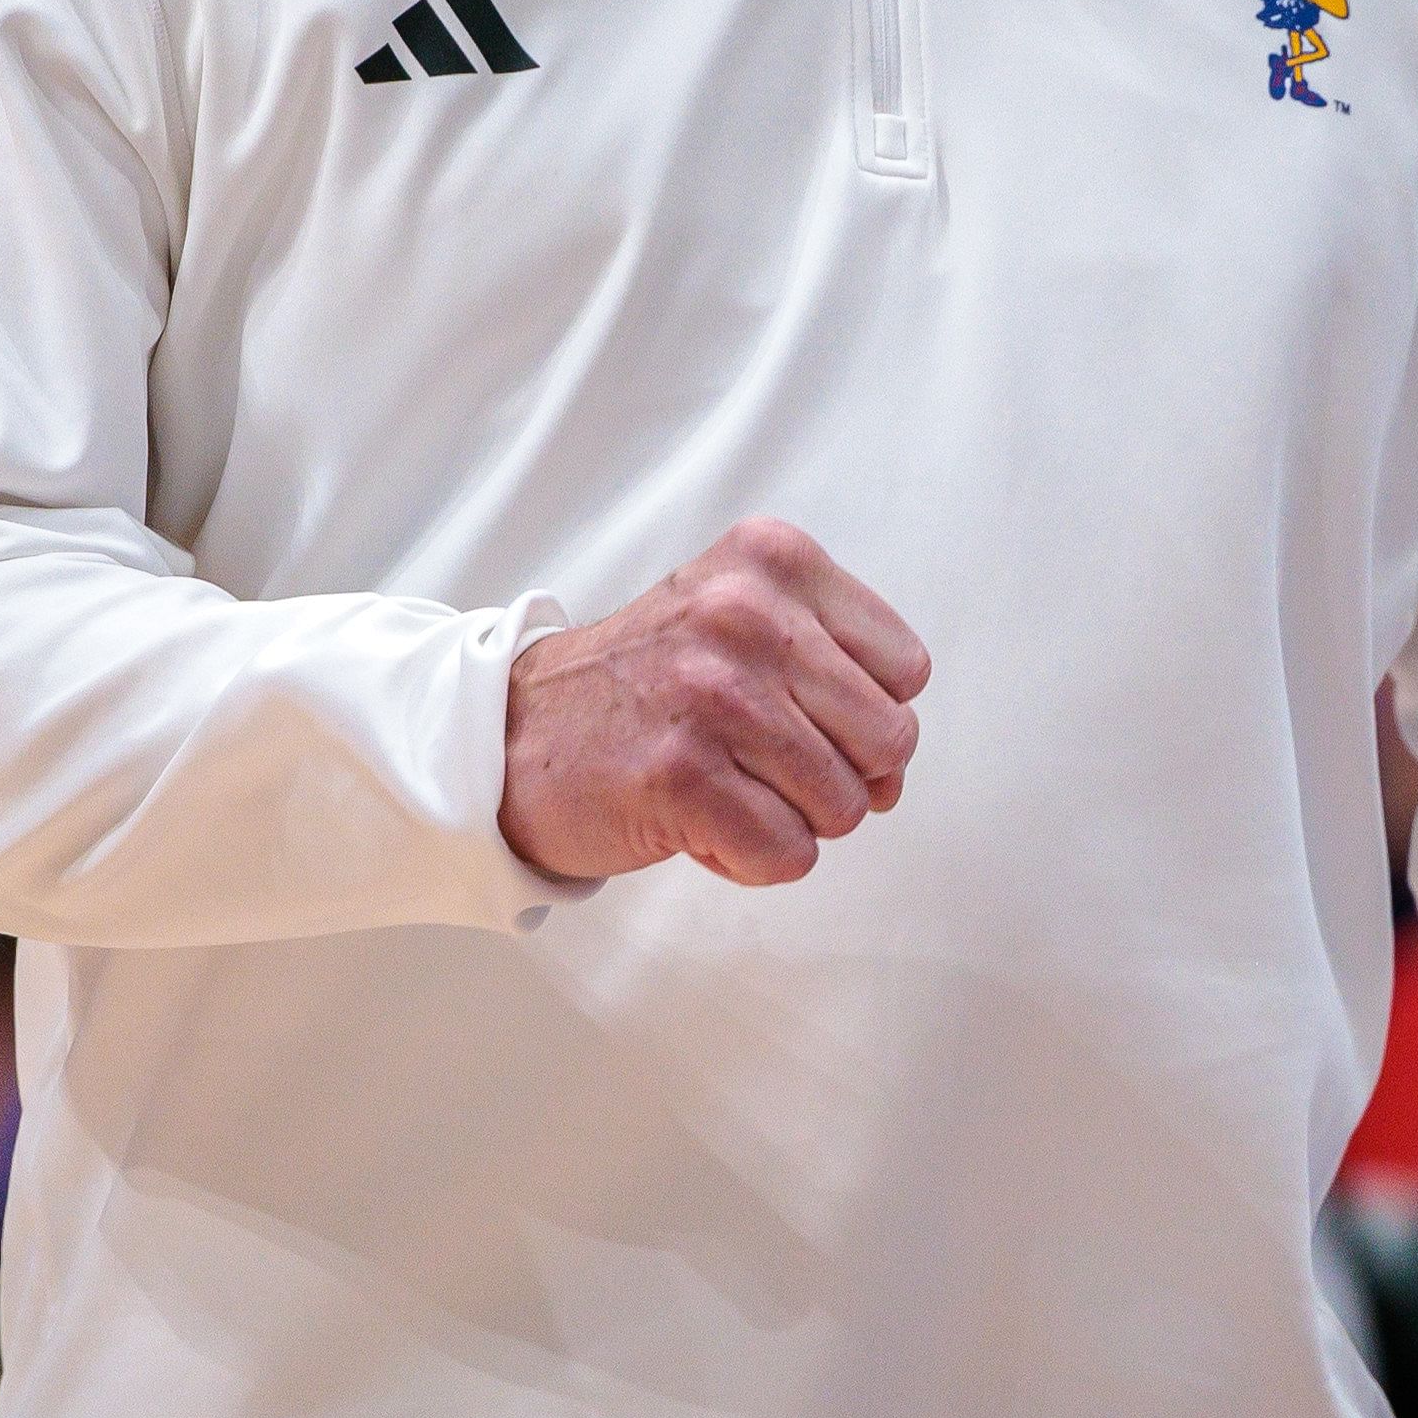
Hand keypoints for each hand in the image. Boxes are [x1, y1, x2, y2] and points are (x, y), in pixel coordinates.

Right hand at [499, 520, 930, 888]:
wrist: (510, 733)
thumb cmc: (641, 687)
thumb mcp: (740, 622)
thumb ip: (837, 676)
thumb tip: (893, 781)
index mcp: (772, 559)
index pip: (906, 668)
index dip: (860, 712)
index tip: (792, 712)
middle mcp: (747, 614)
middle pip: (889, 740)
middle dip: (837, 773)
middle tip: (758, 760)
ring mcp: (715, 696)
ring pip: (844, 807)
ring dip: (788, 818)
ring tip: (720, 783)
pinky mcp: (683, 777)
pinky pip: (788, 854)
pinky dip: (749, 858)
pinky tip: (696, 820)